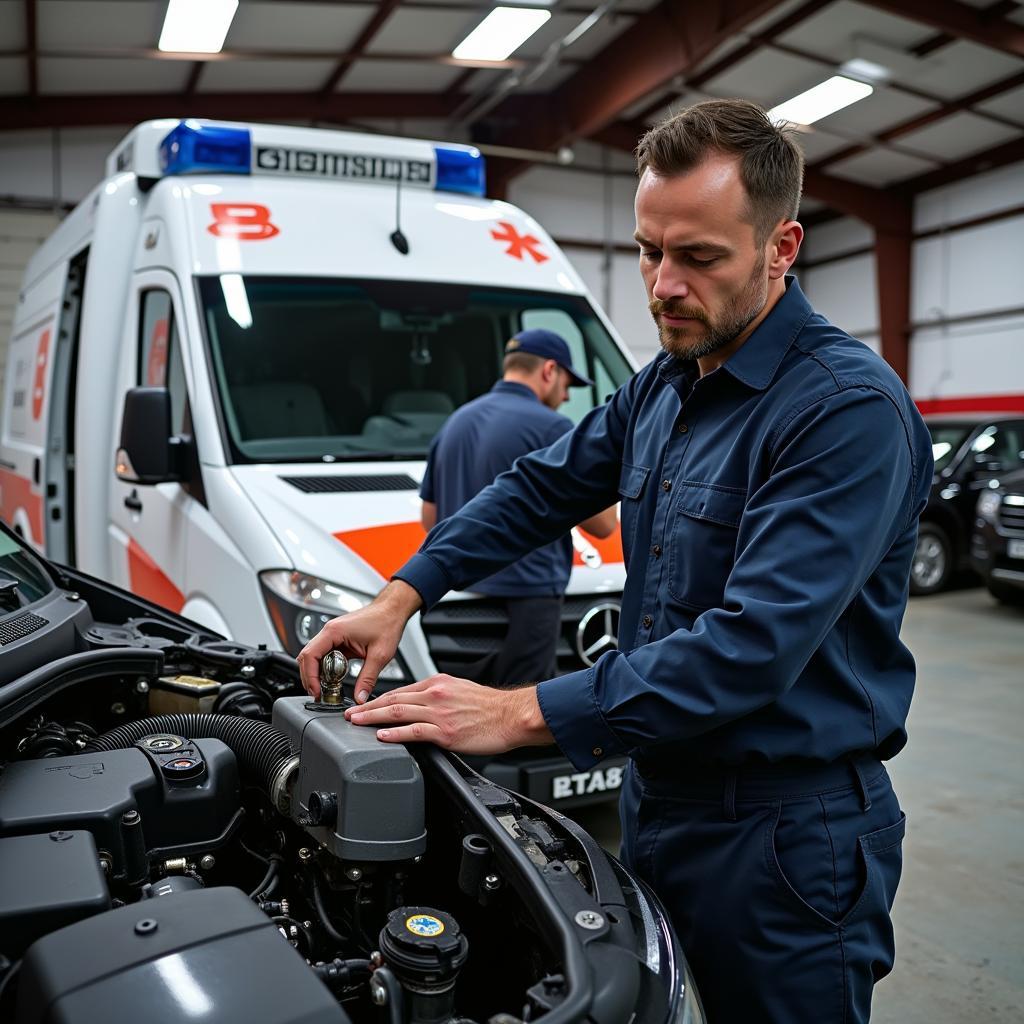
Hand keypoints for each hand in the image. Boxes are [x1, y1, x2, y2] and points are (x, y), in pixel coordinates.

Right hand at [297, 580, 421, 701]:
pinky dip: (325, 668)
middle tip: (319, 694)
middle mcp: (330, 631)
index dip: (310, 676)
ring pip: (314, 656)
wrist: (393, 610)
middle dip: (310, 677)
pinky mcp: (338, 638)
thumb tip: (359, 697)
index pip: (310, 655)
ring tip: (325, 689)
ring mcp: (333, 634)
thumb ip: (368, 678)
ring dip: (316, 673)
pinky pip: (325, 655)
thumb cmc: (387, 622)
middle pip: (307, 656)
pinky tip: (333, 678)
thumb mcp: (380, 655)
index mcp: (335, 632)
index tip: (316, 691)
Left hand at [343, 675, 553, 755]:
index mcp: (438, 683)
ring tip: (356, 723)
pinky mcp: (445, 732)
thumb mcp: (461, 690)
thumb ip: (439, 696)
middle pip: (393, 699)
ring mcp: (439, 713)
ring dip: (373, 718)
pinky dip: (394, 733)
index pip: (401, 690)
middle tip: (349, 713)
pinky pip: (414, 731)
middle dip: (368, 707)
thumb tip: (422, 705)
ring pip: (398, 713)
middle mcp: (435, 695)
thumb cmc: (491, 707)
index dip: (379, 698)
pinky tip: (381, 736)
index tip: (365, 704)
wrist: (511, 715)